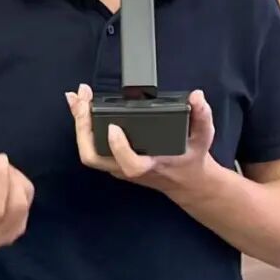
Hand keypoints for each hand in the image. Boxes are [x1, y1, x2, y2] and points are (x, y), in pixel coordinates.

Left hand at [65, 83, 217, 195]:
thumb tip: (197, 97)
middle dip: (83, 128)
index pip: (130, 164)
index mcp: (150, 166)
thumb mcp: (204, 137)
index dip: (118, 147)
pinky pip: (90, 145)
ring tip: (76, 98)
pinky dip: (82, 125)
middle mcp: (129, 169)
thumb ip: (202, 116)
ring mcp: (118, 166)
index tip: (113, 126)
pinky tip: (79, 105)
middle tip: (82, 100)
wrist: (186, 181)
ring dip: (79, 124)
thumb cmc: (191, 158)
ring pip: (88, 152)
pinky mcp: (112, 160)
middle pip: (94, 157)